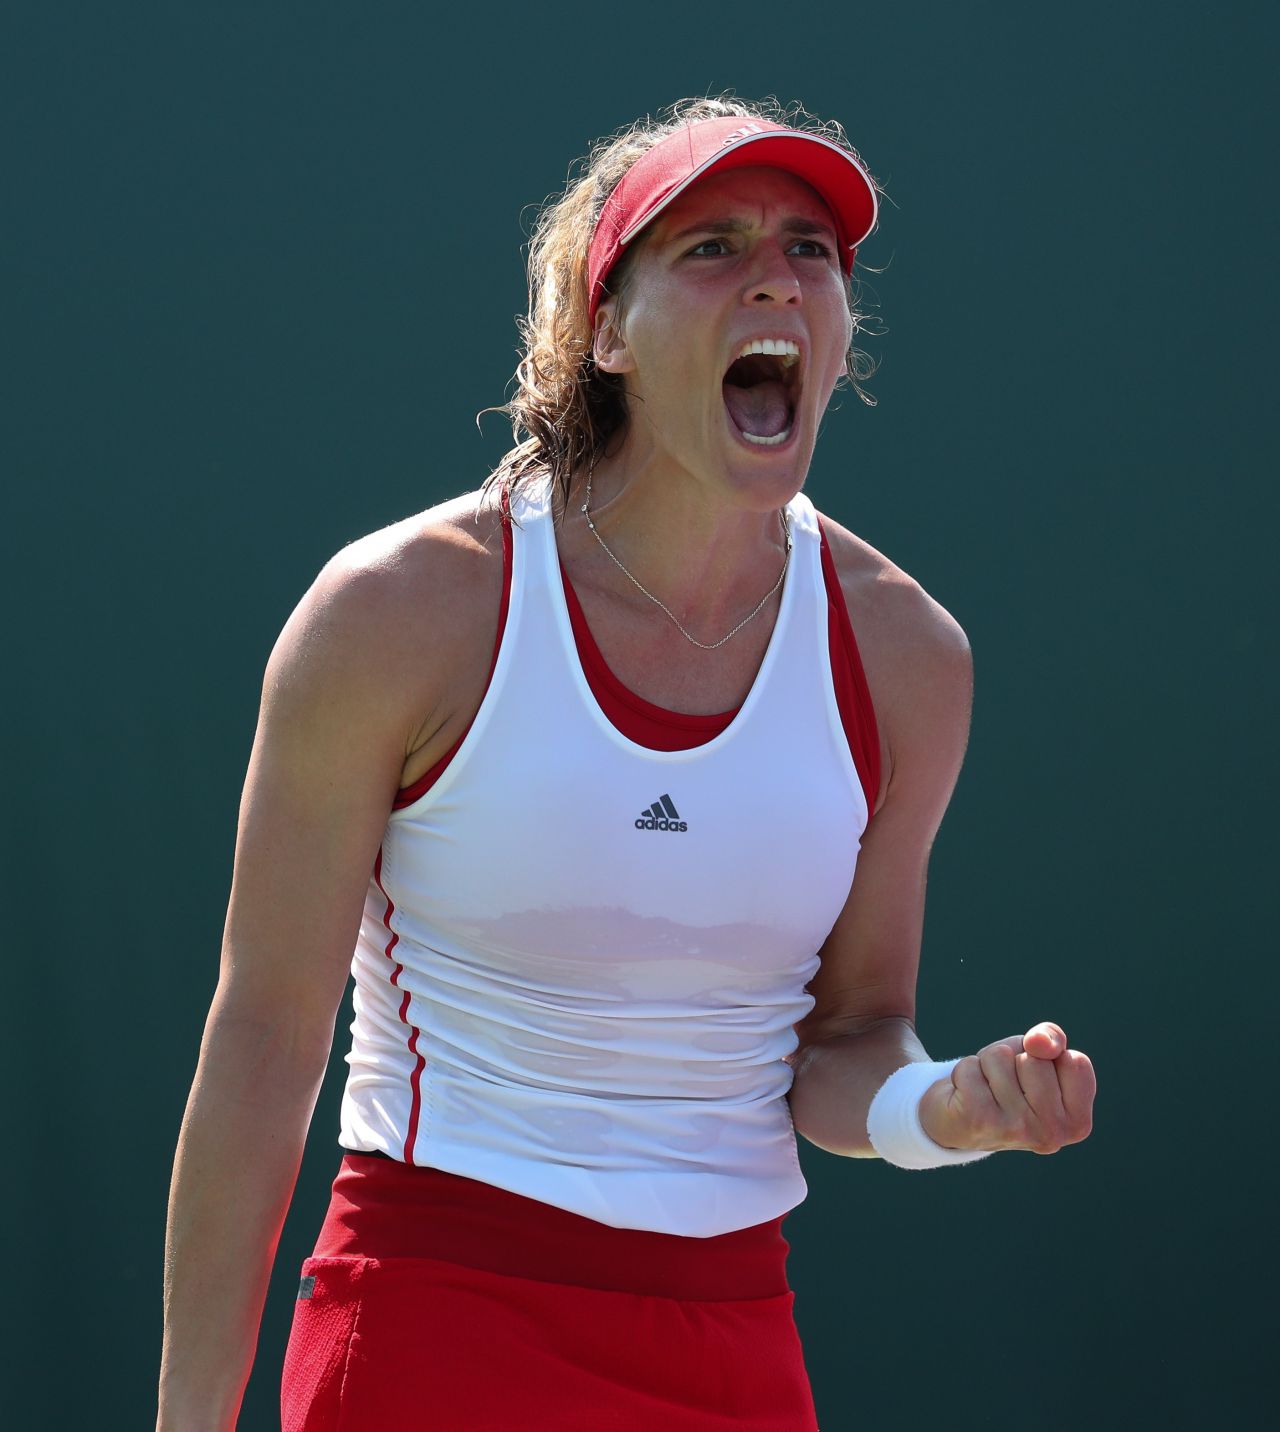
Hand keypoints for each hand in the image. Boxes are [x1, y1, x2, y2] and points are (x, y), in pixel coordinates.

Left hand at [918, 1022, 1094, 1153]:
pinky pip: (970, 1066)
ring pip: (1000, 1057)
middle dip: (1015, 1059)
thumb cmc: (1008, 1084)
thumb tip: (1037, 1041)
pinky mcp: (978, 1120)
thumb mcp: (1038, 1057)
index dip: (1050, 1058)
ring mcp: (1016, 1129)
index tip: (1036, 1080)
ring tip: (986, 1089)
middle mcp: (1052, 1133)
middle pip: (1035, 1059)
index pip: (1076, 1062)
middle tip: (1005, 1086)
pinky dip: (964, 1071)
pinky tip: (966, 1095)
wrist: (959, 1120)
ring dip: (987, 1064)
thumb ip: (1052, 1039)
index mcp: (1077, 1123)